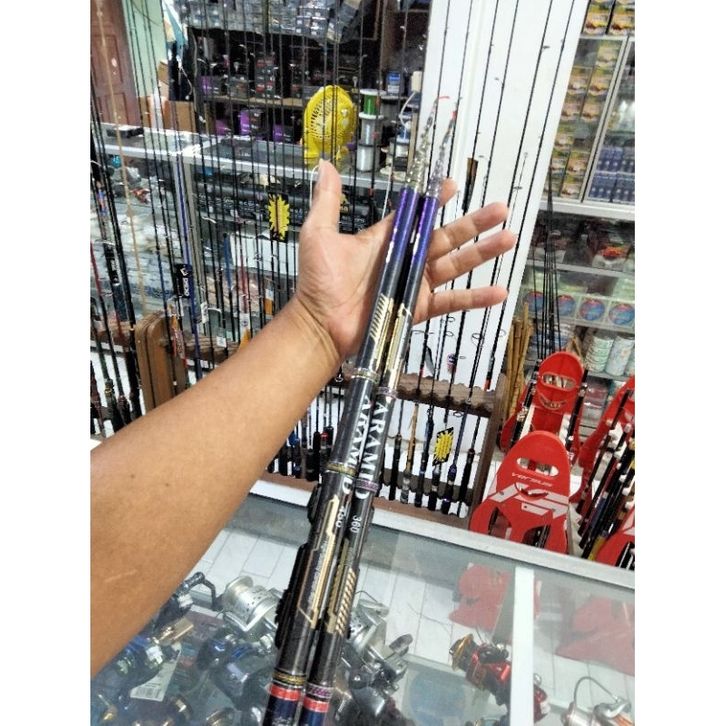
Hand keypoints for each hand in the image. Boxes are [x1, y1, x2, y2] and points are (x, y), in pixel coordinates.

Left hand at [294, 160, 515, 358]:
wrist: (320, 325)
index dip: (434, 200)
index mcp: (385, 239)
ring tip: (509, 238)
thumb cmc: (317, 282)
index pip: (416, 215)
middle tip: (500, 208)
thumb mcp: (320, 234)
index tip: (452, 185)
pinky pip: (451, 302)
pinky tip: (499, 291)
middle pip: (446, 236)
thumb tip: (324, 165)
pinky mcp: (417, 308)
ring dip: (483, 253)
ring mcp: (414, 284)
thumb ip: (328, 201)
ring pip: (456, 264)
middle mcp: (404, 259)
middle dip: (474, 222)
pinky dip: (475, 298)